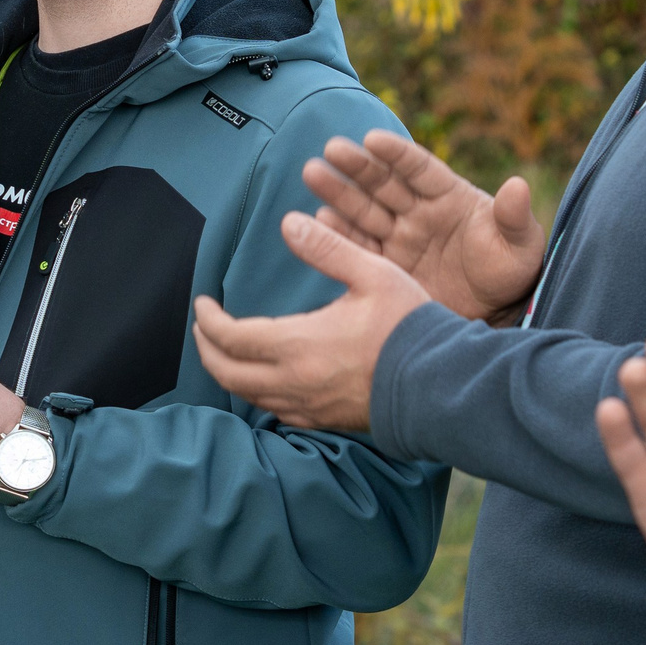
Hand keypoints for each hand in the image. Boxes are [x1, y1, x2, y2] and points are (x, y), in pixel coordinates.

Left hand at [191, 210, 429, 431]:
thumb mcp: (373, 273)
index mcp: (299, 345)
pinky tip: (266, 380)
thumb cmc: (410, 326)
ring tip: (226, 350)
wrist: (444, 384)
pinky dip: (259, 393)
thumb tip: (289, 223)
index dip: (209, 320)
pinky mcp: (327, 421)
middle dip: (206, 350)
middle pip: (228, 374)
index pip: (231, 338)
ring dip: (229, 372)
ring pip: (250, 396)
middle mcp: (295, 382)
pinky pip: (278, 411)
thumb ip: (328, 249)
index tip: (202, 303)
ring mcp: (309, 407)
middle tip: (203, 327)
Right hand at [304, 130, 543, 322]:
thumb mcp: (520, 246)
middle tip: (331, 150)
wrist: (495, 315)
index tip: (372, 139)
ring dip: (339, 194)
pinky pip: (359, 247)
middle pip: (384, 183)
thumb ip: (514, 217)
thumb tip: (519, 186)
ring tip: (313, 174)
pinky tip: (318, 223)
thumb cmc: (511, 272)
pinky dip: (338, 235)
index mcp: (449, 196)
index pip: (419, 169)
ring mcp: (400, 238)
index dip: (397, 154)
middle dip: (358, 166)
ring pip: (364, 210)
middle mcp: (419, 212)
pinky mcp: (386, 268)